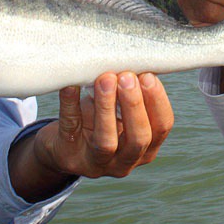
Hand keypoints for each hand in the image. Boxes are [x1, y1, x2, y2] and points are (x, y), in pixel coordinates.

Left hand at [12, 71, 174, 202]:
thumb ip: (130, 92)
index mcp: (145, 149)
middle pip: (139, 138)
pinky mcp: (69, 156)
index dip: (157, 102)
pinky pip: (71, 129)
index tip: (148, 75)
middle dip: (134, 105)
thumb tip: (136, 59)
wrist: (62, 147)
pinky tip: (71, 86)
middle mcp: (126, 162)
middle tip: (126, 77)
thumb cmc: (98, 120)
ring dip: (107, 108)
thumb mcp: (119, 111)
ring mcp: (97, 164)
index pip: (161, 128)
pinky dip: (71, 105)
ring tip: (105, 79)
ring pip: (106, 141)